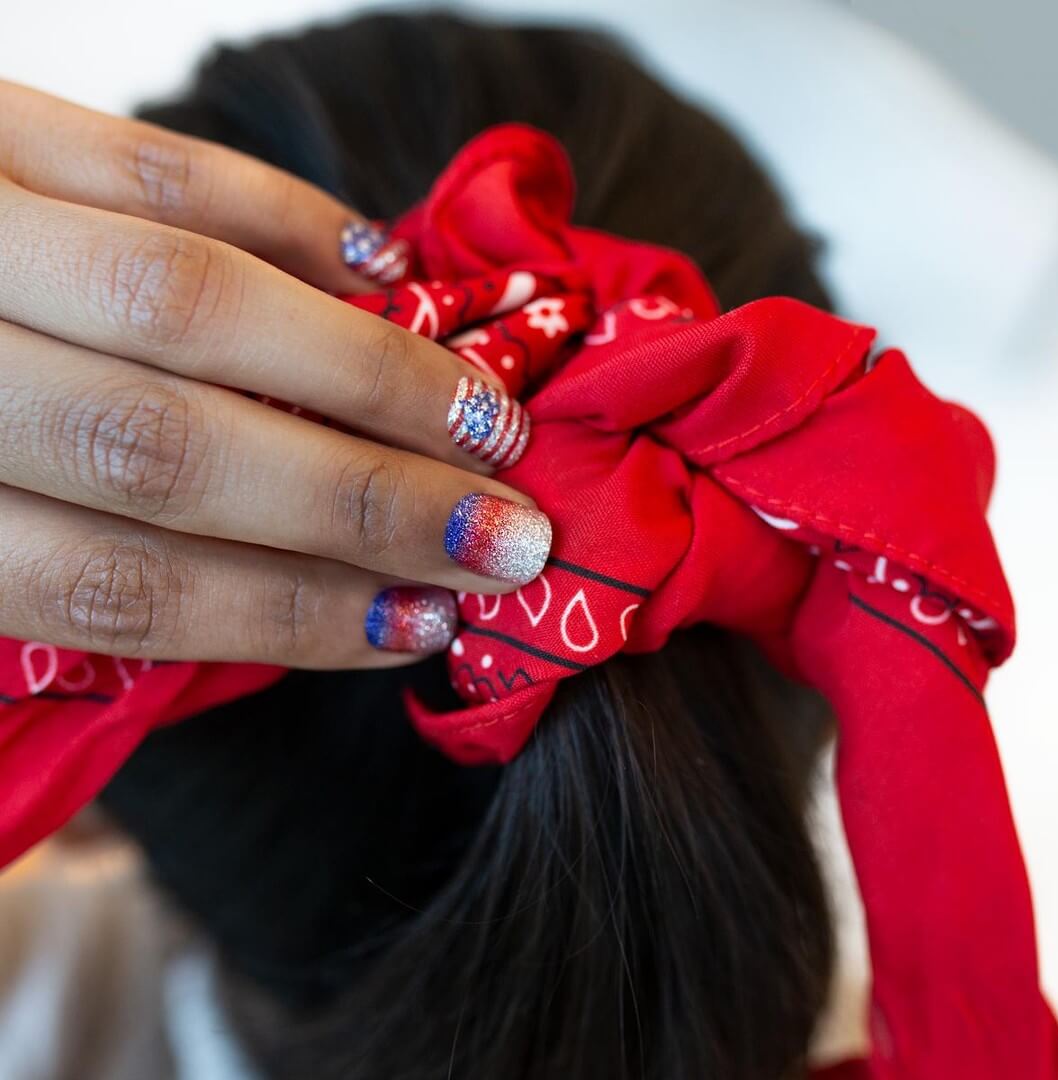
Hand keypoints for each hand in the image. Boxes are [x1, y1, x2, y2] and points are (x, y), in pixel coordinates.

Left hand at [0, 82, 547, 666]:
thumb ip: (52, 599)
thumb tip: (247, 648)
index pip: (118, 587)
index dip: (292, 614)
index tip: (423, 624)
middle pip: (170, 452)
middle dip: (365, 505)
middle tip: (507, 534)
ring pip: (186, 306)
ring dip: (365, 374)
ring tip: (483, 419)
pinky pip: (151, 165)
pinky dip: (286, 217)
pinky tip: (383, 270)